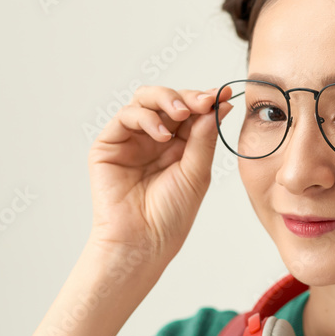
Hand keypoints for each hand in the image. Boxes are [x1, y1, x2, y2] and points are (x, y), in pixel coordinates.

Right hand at [86, 84, 233, 268]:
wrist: (143, 242)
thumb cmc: (171, 215)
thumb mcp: (197, 172)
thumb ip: (204, 138)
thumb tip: (219, 104)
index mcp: (179, 145)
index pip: (192, 111)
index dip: (207, 100)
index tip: (225, 93)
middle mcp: (154, 138)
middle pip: (169, 100)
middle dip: (188, 96)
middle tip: (205, 101)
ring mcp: (131, 139)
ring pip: (145, 99)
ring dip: (167, 100)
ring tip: (182, 114)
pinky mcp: (109, 145)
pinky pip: (126, 116)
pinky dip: (146, 118)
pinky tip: (161, 135)